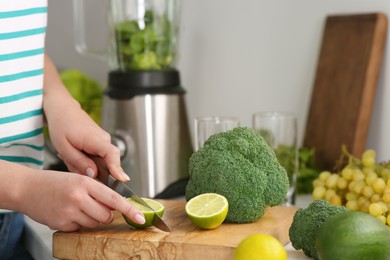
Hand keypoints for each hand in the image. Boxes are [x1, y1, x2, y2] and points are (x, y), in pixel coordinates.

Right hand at [21, 170, 144, 230]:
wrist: (28, 188)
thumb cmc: (55, 182)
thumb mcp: (79, 179)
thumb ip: (97, 191)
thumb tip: (116, 204)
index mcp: (85, 182)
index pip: (114, 198)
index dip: (129, 209)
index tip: (140, 217)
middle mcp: (78, 197)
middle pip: (106, 215)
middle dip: (106, 214)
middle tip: (95, 206)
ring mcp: (69, 212)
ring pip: (95, 223)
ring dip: (92, 218)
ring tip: (78, 207)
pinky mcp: (61, 224)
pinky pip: (80, 228)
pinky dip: (78, 223)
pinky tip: (68, 213)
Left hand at [42, 55, 128, 181]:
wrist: (63, 109)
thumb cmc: (62, 125)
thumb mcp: (64, 147)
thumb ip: (79, 162)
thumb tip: (94, 175)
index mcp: (94, 139)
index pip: (111, 154)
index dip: (117, 168)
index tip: (122, 179)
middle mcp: (104, 140)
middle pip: (107, 164)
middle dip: (94, 172)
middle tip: (74, 166)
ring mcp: (104, 141)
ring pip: (101, 162)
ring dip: (88, 166)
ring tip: (71, 157)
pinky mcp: (102, 143)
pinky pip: (99, 158)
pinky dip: (88, 161)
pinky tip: (76, 155)